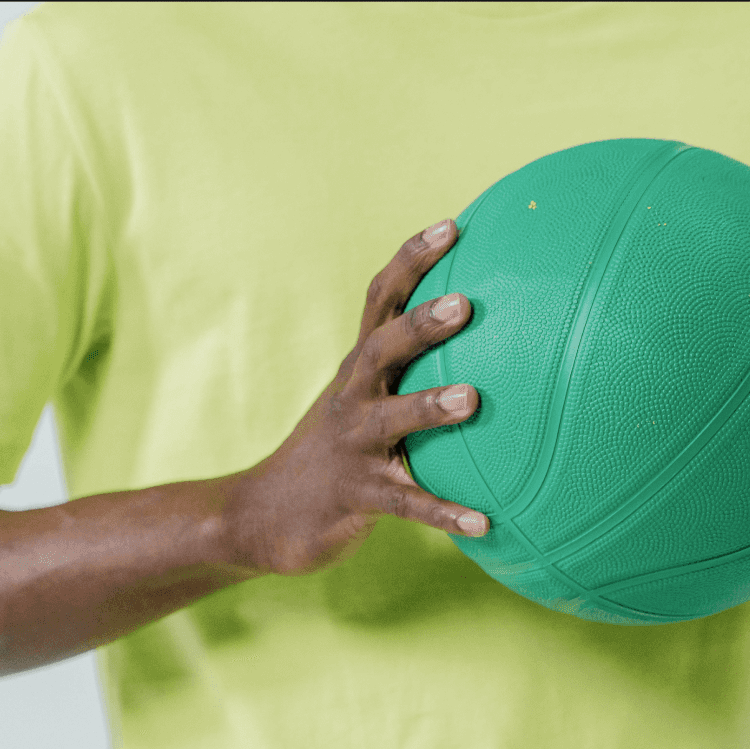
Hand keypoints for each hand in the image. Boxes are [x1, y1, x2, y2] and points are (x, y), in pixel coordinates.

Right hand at [221, 219, 490, 576]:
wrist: (262, 516)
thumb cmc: (333, 452)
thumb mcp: (360, 401)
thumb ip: (407, 372)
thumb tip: (486, 337)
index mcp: (357, 369)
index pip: (380, 300)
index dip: (412, 260)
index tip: (454, 226)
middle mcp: (351, 398)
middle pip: (381, 349)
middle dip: (420, 325)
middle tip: (465, 303)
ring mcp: (352, 447)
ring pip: (391, 420)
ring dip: (429, 407)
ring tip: (473, 399)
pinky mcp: (357, 497)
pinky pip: (406, 504)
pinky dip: (444, 512)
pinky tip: (484, 522)